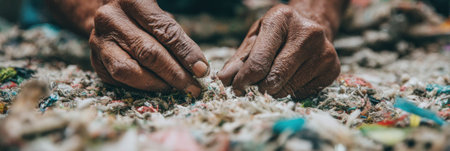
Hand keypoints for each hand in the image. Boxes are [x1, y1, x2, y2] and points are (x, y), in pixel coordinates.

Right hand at [89, 0, 208, 96]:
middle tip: (193, 87)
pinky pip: (119, 80)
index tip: (202, 70)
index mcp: (131, 0)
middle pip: (147, 53)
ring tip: (175, 88)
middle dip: (175, 74)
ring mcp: (98, 41)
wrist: (110, 15)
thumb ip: (178, 38)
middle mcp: (110, 19)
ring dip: (157, 84)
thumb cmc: (143, 16)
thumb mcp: (161, 16)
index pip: (163, 31)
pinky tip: (156, 87)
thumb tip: (198, 69)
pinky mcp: (95, 61)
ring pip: (129, 71)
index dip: (185, 53)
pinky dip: (141, 87)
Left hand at [218, 4, 339, 98]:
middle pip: (274, 77)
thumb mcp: (255, 39)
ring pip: (288, 87)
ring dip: (275, 90)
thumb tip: (224, 80)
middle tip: (257, 85)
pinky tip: (294, 76)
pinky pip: (303, 92)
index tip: (237, 88)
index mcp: (281, 19)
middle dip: (260, 86)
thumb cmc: (277, 35)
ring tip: (276, 78)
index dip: (244, 79)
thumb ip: (238, 60)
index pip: (259, 61)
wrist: (311, 29)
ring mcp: (324, 50)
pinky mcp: (333, 67)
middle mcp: (307, 32)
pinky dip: (293, 90)